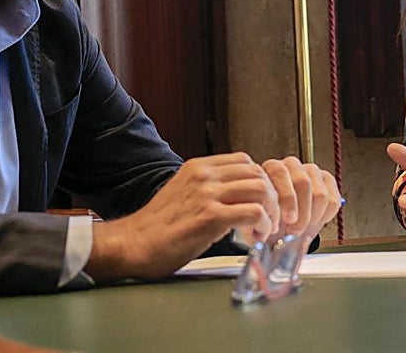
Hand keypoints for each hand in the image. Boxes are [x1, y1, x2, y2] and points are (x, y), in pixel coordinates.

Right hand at [85, 152, 279, 280]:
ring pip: (260, 189)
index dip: (260, 181)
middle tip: (271, 218)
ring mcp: (207, 193)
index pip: (244, 161)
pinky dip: (263, 225)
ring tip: (266, 229)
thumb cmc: (157, 227)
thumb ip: (207, 190)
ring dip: (271, 211)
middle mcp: (204, 175)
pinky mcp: (210, 216)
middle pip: (257, 173)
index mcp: (197, 167)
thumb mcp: (183, 193)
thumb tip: (235, 198)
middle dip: (272, 196)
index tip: (262, 202)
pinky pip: (253, 212)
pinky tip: (257, 236)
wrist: (134, 244)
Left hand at [259, 156, 340, 242]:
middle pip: (303, 182)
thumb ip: (264, 217)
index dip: (287, 198)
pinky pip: (333, 200)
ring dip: (313, 217)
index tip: (288, 219)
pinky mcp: (328, 180)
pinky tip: (314, 220)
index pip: (280, 173)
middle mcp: (292, 165)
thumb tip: (267, 226)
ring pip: (320, 194)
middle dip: (302, 212)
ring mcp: (312, 170)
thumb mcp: (263, 220)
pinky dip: (325, 216)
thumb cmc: (272, 219)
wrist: (285, 225)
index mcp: (272, 168)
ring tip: (303, 227)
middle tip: (296, 229)